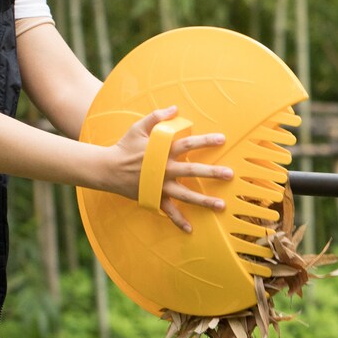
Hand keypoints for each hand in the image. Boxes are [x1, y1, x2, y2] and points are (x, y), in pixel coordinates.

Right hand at [108, 107, 232, 232]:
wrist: (108, 169)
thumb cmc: (124, 147)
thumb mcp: (138, 127)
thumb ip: (157, 117)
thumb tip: (175, 108)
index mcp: (163, 151)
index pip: (188, 144)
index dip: (205, 141)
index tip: (222, 139)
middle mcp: (164, 169)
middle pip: (192, 171)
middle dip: (212, 172)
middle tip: (229, 174)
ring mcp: (160, 186)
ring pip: (186, 195)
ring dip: (204, 201)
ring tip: (221, 205)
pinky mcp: (154, 197)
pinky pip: (168, 211)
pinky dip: (178, 221)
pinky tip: (190, 229)